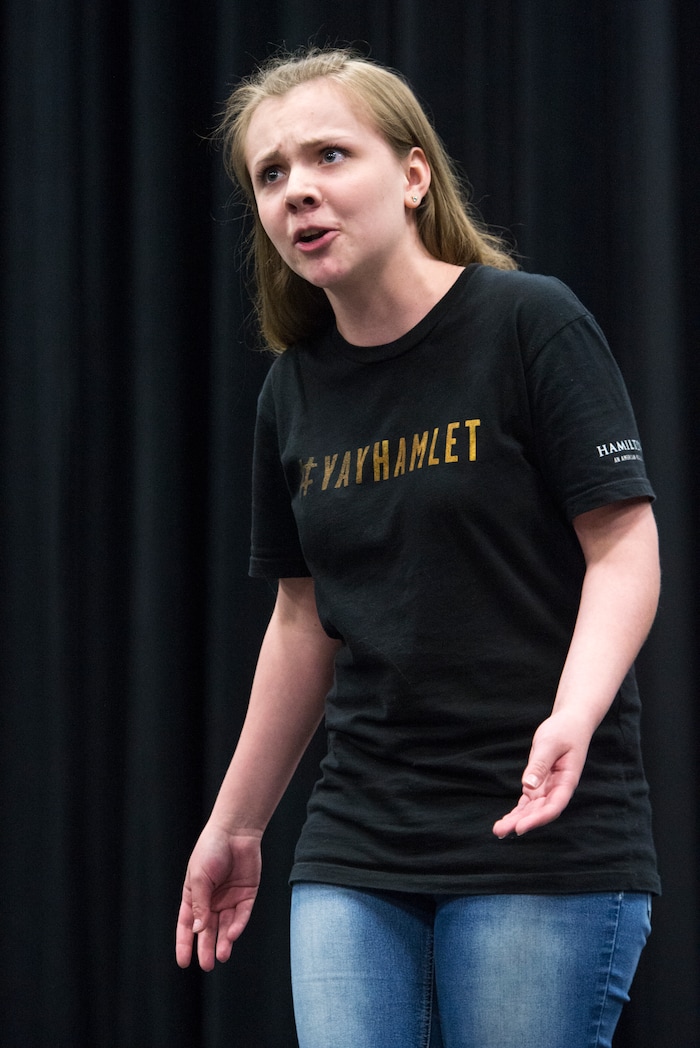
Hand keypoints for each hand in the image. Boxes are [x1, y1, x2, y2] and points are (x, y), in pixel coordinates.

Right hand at [175, 826, 261, 970]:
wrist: (236, 831)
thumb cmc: (211, 850)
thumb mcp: (200, 878)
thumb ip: (200, 904)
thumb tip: (197, 930)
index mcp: (194, 895)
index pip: (187, 925)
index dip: (185, 943)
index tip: (183, 962)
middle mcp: (212, 900)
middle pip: (207, 929)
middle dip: (206, 947)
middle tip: (206, 965)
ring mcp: (229, 898)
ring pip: (225, 926)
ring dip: (223, 941)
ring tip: (221, 956)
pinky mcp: (246, 895)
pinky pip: (242, 914)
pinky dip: (237, 925)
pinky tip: (232, 935)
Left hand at [492, 710, 592, 838]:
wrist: (571, 722)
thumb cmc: (564, 730)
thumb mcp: (550, 743)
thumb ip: (540, 764)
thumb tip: (527, 786)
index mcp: (567, 781)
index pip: (553, 806)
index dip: (537, 819)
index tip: (520, 828)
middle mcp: (558, 789)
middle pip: (540, 812)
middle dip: (521, 822)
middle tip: (500, 832)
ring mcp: (549, 787)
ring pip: (533, 808)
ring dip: (517, 819)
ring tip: (498, 830)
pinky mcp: (540, 782)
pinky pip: (529, 800)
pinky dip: (519, 809)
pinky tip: (507, 819)